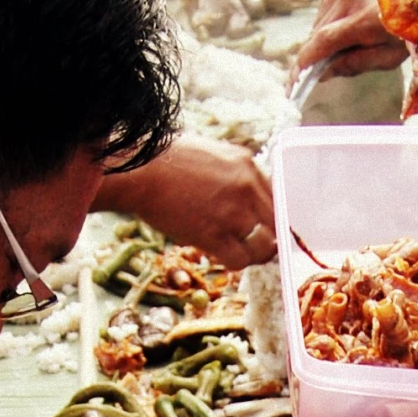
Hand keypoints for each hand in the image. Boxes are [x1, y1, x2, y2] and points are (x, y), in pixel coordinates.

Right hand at [117, 137, 274, 269]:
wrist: (141, 172)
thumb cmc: (167, 160)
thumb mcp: (211, 153)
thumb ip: (233, 172)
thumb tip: (243, 194)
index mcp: (247, 165)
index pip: (276, 197)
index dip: (272, 216)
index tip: (265, 226)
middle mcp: (246, 188)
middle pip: (276, 223)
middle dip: (270, 238)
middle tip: (258, 245)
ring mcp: (232, 213)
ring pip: (263, 246)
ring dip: (256, 255)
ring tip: (244, 254)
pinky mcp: (215, 235)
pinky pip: (240, 260)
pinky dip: (236, 263)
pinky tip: (224, 257)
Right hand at [296, 0, 410, 78]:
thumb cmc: (404, 28)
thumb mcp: (388, 56)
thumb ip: (355, 64)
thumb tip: (323, 74)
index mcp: (366, 18)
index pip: (324, 41)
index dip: (305, 64)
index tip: (293, 84)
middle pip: (316, 37)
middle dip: (311, 60)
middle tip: (309, 79)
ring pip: (316, 29)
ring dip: (320, 46)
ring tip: (341, 51)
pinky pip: (321, 19)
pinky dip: (325, 32)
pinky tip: (343, 34)